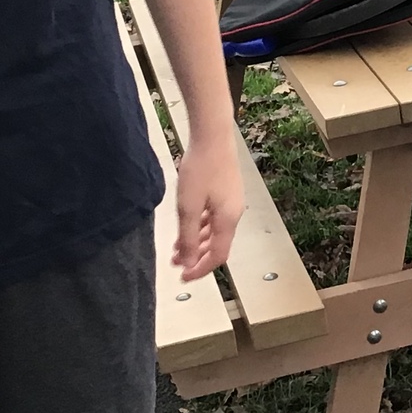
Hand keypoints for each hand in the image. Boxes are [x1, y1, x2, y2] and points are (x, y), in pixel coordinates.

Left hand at [172, 137, 244, 282]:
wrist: (213, 135)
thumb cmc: (202, 166)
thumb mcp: (188, 206)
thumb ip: (188, 237)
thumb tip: (188, 261)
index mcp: (227, 220)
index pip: (217, 256)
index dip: (201, 269)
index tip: (184, 276)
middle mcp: (234, 213)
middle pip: (217, 245)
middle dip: (196, 256)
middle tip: (177, 263)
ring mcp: (232, 201)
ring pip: (215, 231)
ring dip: (197, 242)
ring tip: (177, 246)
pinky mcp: (227, 191)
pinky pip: (214, 217)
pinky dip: (201, 227)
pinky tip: (187, 224)